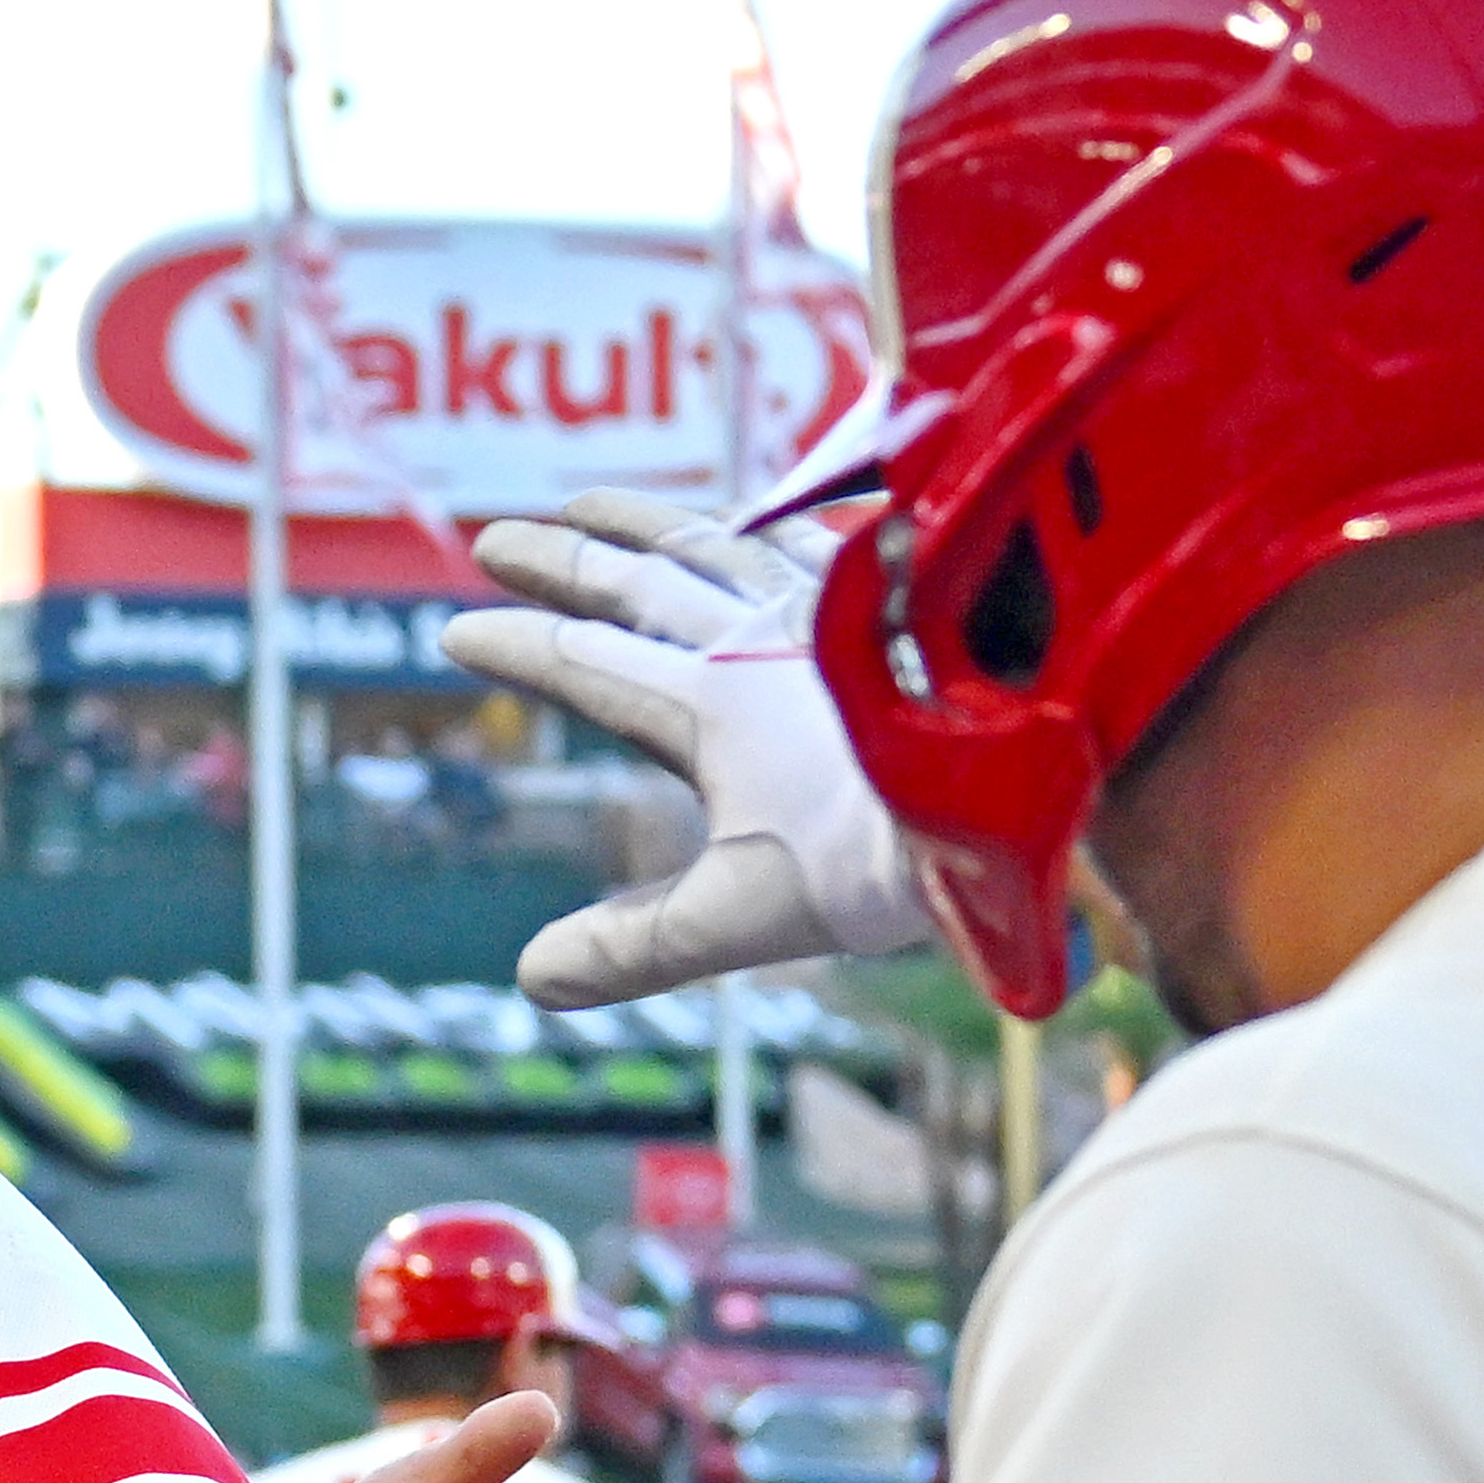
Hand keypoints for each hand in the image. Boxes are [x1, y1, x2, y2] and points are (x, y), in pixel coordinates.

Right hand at [441, 493, 933, 1006]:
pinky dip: (769, 519)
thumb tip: (532, 979)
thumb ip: (636, 947)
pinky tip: (769, 515)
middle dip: (560, 558)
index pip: (587, 663)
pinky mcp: (900, 587)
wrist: (1025, 791)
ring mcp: (831, 602)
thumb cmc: (883, 860)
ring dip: (645, 521)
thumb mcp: (743, 916)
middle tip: (497, 535)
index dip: (517, 646)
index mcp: (708, 705)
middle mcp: (759, 635)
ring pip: (717, 541)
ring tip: (596, 503)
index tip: (459, 632)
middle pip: (637, 581)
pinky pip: (816, 533)